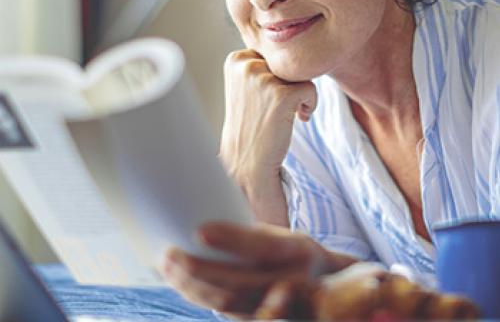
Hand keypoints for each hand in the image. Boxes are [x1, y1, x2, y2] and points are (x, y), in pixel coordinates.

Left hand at [163, 222, 355, 317]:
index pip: (262, 246)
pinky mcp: (259, 318)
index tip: (200, 230)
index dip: (231, 239)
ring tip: (167, 265)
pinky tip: (180, 282)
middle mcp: (290, 281)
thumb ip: (255, 236)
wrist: (330, 289)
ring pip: (227, 303)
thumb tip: (208, 228)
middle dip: (198, 270)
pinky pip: (224, 311)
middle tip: (169, 253)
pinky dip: (197, 296)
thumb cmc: (300, 254)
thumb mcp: (287, 237)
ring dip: (191, 286)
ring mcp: (278, 306)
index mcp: (297, 250)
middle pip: (237, 283)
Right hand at [220, 50, 316, 222]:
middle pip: (287, 62)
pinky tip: (297, 119)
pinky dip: (310, 104)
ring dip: (300, 94)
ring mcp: (263, 79)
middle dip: (288, 83)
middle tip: (277, 107)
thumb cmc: (251, 123)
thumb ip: (260, 63)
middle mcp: (247, 65)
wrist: (247, 161)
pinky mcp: (282, 94)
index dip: (276, 75)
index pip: (272, 53)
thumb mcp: (246, 85)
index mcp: (235, 59)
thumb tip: (288, 42)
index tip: (268, 96)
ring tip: (285, 114)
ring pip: (300, 74)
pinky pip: (311, 89)